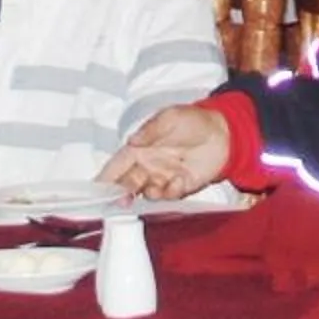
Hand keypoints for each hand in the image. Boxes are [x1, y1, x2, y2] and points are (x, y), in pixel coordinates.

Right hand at [103, 106, 231, 199]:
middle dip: (120, 194)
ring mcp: (163, 177)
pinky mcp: (180, 187)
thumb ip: (150, 130)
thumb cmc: (193, 120)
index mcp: (139, 148)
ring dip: (146, 194)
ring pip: (145, 193)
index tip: (94, 191)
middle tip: (120, 200)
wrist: (224, 133)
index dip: (105, 178)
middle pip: (126, 184)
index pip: (116, 165)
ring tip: (154, 188)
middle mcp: (147, 165)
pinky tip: (177, 182)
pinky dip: (170, 192)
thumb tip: (131, 141)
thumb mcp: (170, 118)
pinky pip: (168, 196)